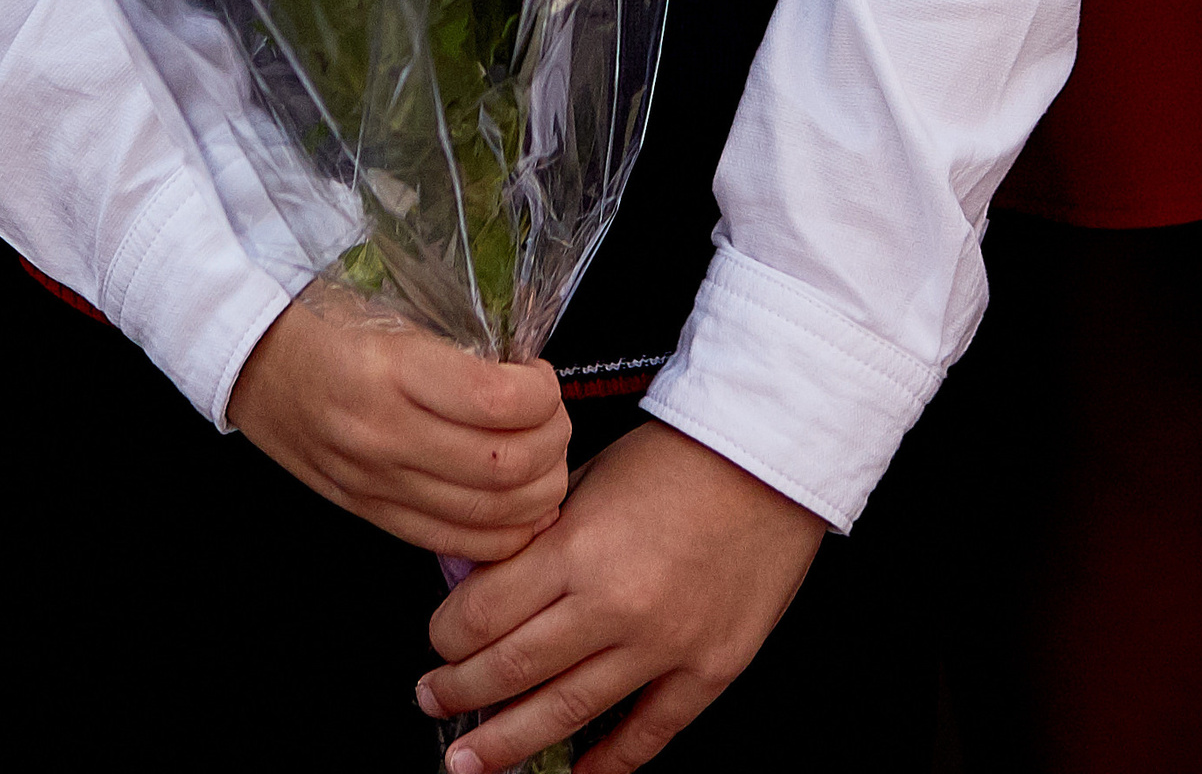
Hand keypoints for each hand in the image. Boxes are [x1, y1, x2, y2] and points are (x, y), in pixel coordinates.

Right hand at [227, 283, 570, 557]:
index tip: (541, 375)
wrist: (248, 361)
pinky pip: (457, 543)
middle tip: (552, 415)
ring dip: (539, 491)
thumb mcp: (386, 307)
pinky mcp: (372, 514)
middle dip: (552, 442)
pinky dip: (506, 533)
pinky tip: (519, 505)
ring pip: (491, 515)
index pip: (496, 402)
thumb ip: (454, 342)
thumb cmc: (319, 320)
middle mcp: (384, 436)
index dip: (542, 393)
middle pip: (505, 466)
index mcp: (388, 370)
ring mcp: (377, 484)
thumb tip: (526, 364)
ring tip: (542, 456)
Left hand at [419, 419, 826, 772]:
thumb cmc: (678, 457)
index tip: (435, 642)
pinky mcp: (707, 669)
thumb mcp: (588, 479)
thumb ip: (538, 534)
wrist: (769, 458)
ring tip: (471, 760)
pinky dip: (606, 763)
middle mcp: (615, 604)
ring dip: (508, 741)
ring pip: (567, 713)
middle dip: (460, 692)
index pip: (485, 613)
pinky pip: (647, 734)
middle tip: (432, 700)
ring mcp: (663, 646)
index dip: (447, 636)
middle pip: (514, 669)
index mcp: (579, 547)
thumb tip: (482, 582)